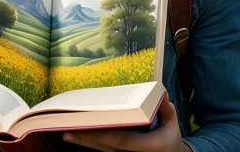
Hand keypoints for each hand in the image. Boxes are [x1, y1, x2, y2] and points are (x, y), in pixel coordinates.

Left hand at [62, 93, 190, 151]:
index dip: (104, 133)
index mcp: (150, 147)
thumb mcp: (172, 124)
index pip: (122, 140)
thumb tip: (160, 94)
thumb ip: (166, 110)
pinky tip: (79, 136)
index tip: (90, 124)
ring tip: (67, 133)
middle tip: (68, 129)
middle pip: (107, 147)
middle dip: (87, 138)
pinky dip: (92, 144)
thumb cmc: (170, 139)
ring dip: (85, 142)